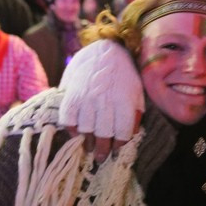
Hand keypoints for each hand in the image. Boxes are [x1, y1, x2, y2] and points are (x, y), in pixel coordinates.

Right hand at [57, 39, 144, 162]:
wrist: (106, 48)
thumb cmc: (125, 73)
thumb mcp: (138, 91)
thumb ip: (135, 113)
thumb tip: (131, 134)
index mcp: (124, 100)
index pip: (122, 132)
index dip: (119, 144)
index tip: (116, 149)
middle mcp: (105, 100)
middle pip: (103, 134)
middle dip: (102, 149)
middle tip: (100, 157)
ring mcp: (86, 97)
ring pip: (85, 129)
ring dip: (86, 142)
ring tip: (88, 147)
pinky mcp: (71, 94)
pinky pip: (68, 118)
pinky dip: (71, 128)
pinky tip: (76, 132)